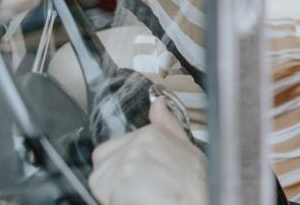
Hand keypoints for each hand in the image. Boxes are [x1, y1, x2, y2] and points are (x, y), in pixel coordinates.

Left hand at [89, 99, 206, 204]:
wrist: (200, 203)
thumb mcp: (187, 149)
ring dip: (112, 193)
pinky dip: (113, 201)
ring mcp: (128, 162)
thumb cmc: (196, 187)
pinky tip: (135, 200)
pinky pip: (102, 195)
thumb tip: (157, 104)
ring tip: (137, 196)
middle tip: (132, 190)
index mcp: (152, 133)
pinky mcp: (119, 181)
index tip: (133, 178)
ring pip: (100, 181)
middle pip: (103, 162)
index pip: (114, 147)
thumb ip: (167, 125)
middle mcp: (137, 144)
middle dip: (111, 178)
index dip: (120, 166)